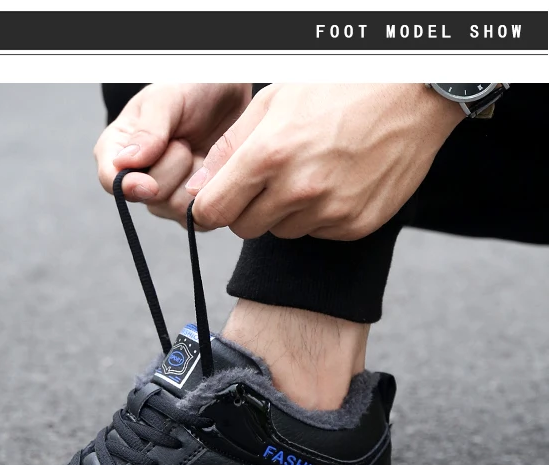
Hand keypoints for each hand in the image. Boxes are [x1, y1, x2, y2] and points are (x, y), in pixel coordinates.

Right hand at [94, 83, 250, 227]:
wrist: (231, 93)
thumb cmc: (193, 89)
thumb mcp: (167, 98)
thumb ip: (148, 129)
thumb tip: (125, 162)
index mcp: (118, 148)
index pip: (110, 180)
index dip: (128, 187)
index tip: (149, 184)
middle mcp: (138, 178)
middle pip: (148, 197)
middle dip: (173, 168)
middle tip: (184, 141)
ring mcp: (166, 198)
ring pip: (175, 208)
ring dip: (194, 177)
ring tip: (199, 151)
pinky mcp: (192, 209)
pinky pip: (200, 217)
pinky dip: (212, 192)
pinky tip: (213, 168)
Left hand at [186, 84, 464, 240]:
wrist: (413, 92)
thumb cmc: (338, 87)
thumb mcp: (273, 102)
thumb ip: (227, 149)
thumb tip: (195, 189)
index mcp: (269, 155)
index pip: (213, 211)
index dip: (208, 207)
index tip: (214, 199)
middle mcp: (298, 189)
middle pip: (243, 228)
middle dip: (245, 208)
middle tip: (266, 178)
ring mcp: (330, 211)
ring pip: (280, 232)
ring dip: (283, 212)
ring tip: (307, 172)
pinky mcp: (356, 225)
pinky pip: (317, 234)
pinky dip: (317, 216)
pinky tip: (334, 182)